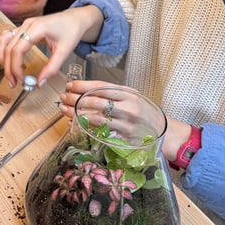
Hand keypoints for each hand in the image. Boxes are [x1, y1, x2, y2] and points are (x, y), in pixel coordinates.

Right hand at [0, 5, 103, 87]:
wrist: (75, 19)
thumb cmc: (71, 30)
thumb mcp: (64, 52)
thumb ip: (52, 68)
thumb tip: (39, 83)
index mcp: (37, 28)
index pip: (18, 49)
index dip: (16, 67)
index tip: (21, 80)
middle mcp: (27, 25)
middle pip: (9, 48)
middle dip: (8, 68)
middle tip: (13, 83)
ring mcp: (24, 25)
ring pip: (4, 42)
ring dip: (3, 59)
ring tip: (9, 74)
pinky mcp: (23, 28)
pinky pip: (7, 38)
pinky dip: (5, 50)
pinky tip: (8, 60)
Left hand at [62, 80, 191, 161]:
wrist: (161, 129)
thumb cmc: (142, 110)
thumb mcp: (130, 96)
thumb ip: (111, 92)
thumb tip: (83, 89)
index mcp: (128, 94)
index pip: (101, 87)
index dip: (82, 86)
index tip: (69, 85)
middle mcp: (128, 108)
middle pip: (95, 102)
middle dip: (74, 99)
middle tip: (62, 98)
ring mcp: (126, 125)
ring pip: (95, 119)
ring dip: (76, 114)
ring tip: (64, 110)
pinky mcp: (123, 139)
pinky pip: (99, 133)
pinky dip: (85, 127)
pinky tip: (75, 123)